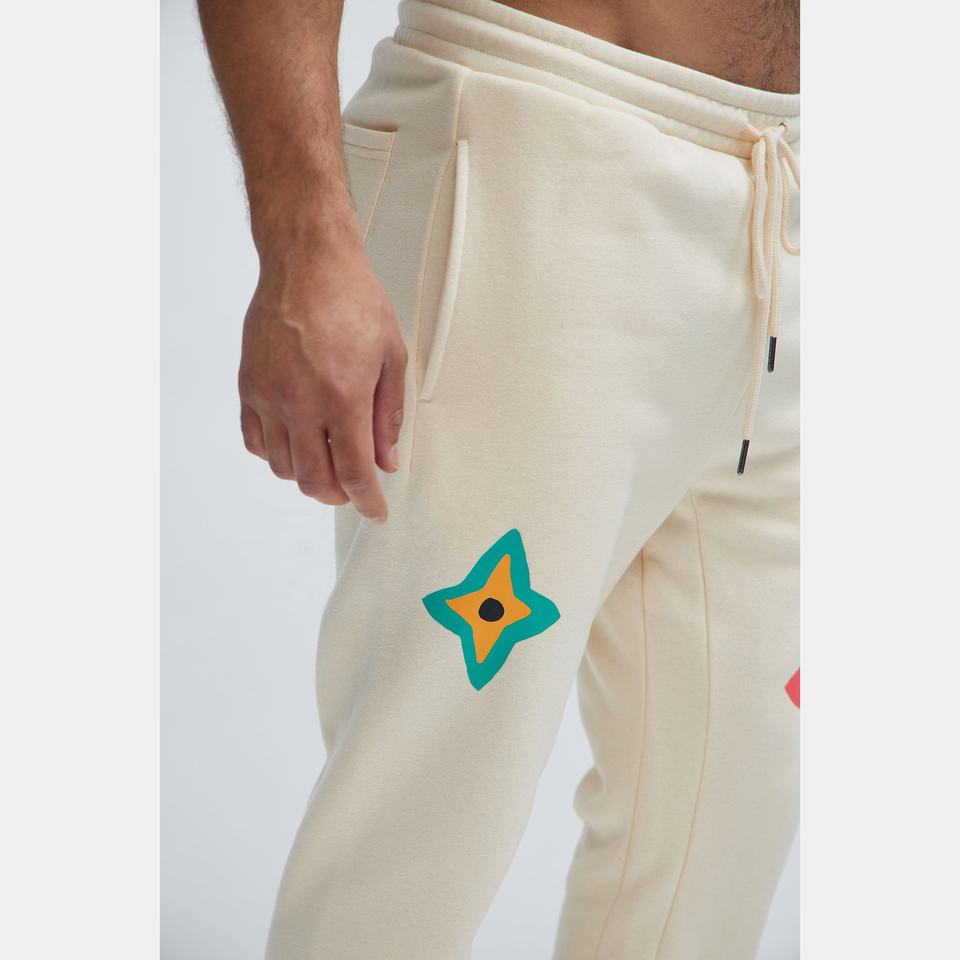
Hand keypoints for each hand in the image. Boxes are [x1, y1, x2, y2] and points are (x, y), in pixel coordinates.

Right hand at [238, 241, 406, 522]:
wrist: (307, 263)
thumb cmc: (354, 301)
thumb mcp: (391, 358)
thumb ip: (388, 416)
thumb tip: (387, 459)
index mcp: (343, 398)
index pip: (355, 473)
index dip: (368, 501)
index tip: (376, 512)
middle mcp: (300, 404)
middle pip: (314, 480)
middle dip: (338, 495)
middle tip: (353, 488)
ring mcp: (268, 396)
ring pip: (283, 467)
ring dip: (308, 476)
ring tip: (328, 461)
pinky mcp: (248, 386)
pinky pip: (256, 442)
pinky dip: (277, 455)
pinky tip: (297, 442)